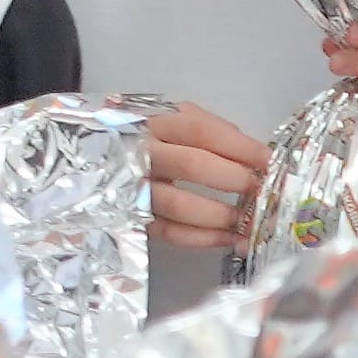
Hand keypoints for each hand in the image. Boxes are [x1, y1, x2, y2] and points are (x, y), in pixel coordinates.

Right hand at [139, 99, 271, 256]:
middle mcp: (140, 153)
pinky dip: (203, 239)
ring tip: (248, 221)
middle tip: (260, 191)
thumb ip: (209, 128)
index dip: (240, 147)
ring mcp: (132, 188)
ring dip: (220, 215)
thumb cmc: (146, 136)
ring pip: (178, 204)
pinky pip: (169, 233)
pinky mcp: (130, 220)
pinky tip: (228, 239)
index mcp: (154, 123)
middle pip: (192, 165)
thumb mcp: (172, 119)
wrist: (87, 154)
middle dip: (234, 179)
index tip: (269, 162)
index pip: (202, 131)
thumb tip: (253, 153)